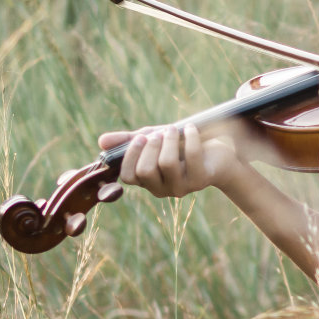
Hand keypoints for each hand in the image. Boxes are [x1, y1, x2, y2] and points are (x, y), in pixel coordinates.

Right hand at [98, 120, 260, 197]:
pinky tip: (191, 129)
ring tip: (174, 129)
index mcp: (148, 181)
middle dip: (151, 146)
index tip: (140, 137)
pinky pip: (190, 156)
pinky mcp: (201, 180)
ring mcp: (182, 187)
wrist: (218, 153)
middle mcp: (162, 189)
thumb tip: (101, 141)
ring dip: (169, 140)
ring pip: (166, 164)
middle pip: (145, 171)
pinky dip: (189, 137)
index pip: (128, 177)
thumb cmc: (181, 146)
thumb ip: (129, 140)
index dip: (130, 156)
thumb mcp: (153, 140)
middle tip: (160, 132)